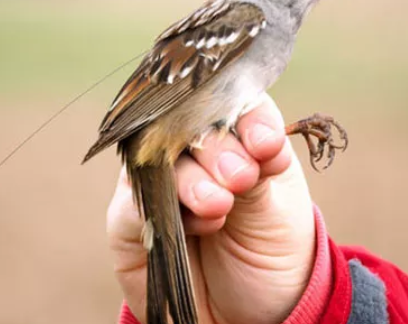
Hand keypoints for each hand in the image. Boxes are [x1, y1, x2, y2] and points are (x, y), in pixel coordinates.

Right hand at [106, 94, 315, 323]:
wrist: (251, 313)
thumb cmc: (272, 252)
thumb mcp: (278, 207)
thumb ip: (260, 169)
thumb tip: (255, 138)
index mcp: (236, 137)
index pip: (233, 104)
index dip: (247, 119)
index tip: (264, 143)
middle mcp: (192, 152)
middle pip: (190, 124)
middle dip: (218, 149)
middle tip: (240, 177)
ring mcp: (157, 180)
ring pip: (160, 158)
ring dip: (193, 180)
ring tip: (220, 205)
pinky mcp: (129, 219)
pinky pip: (134, 203)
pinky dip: (166, 208)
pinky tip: (203, 222)